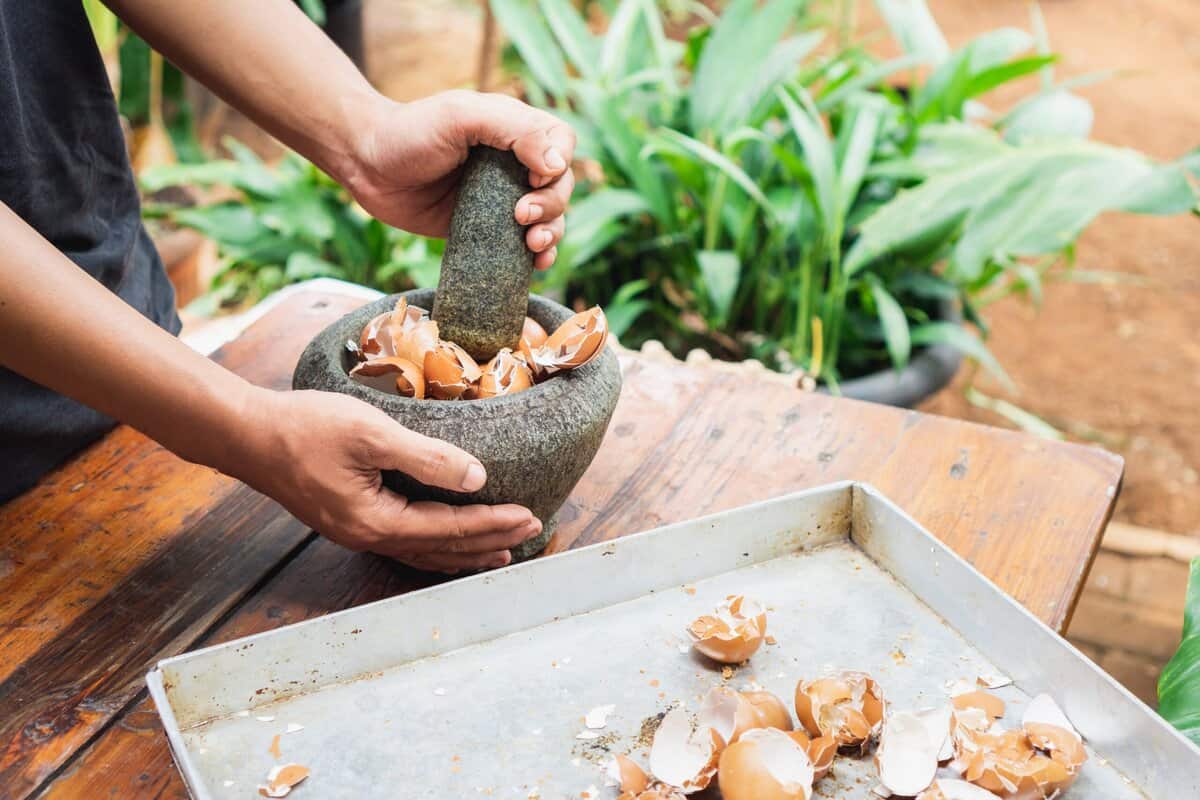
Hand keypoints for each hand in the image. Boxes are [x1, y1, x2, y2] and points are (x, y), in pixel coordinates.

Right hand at [236, 387, 540, 572]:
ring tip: (501, 550)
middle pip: (442, 550)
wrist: (248, 435)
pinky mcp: (349, 519)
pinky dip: (437, 544)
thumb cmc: (305, 428)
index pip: (449, 530)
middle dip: (489, 541)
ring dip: (465, 551)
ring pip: (424, 552)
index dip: (493, 523)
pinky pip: (406, 542)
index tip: (530, 515)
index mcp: (377, 521)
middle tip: (533, 531)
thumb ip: (426, 457)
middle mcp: (369, 537)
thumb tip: (477, 478)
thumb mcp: (371, 434)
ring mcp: (357, 532)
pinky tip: (447, 539)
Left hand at [345, 90, 575, 269]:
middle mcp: (512, 164)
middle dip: (552, 204)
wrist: (366, 167)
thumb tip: (557, 165)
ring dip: (552, 232)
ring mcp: (501, 199)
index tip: (531, 180)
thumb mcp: (462, 116)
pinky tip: (536, 263)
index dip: (558, 164)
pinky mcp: (486, 229)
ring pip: (550, 218)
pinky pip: (523, 245)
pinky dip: (538, 255)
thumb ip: (513, 131)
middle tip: (521, 215)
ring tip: (532, 243)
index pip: (560, 142)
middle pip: (560, 185)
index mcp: (512, 130)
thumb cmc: (410, 132)